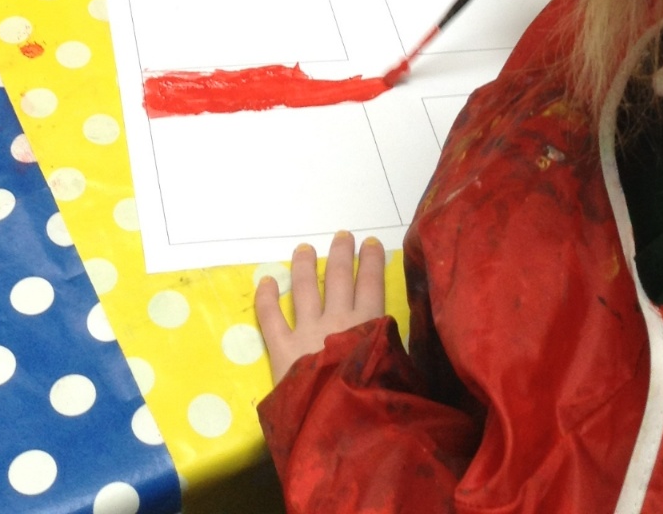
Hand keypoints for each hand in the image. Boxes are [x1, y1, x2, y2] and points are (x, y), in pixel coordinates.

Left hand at [255, 231, 385, 387]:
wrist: (343, 425)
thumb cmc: (377, 401)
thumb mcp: (397, 373)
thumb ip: (392, 352)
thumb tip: (394, 342)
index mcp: (369, 325)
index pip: (372, 284)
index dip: (371, 262)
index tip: (370, 243)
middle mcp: (337, 320)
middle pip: (339, 278)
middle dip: (341, 254)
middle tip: (342, 237)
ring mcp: (308, 331)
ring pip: (304, 288)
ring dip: (304, 265)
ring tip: (304, 249)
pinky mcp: (283, 349)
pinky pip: (271, 317)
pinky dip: (266, 297)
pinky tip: (266, 280)